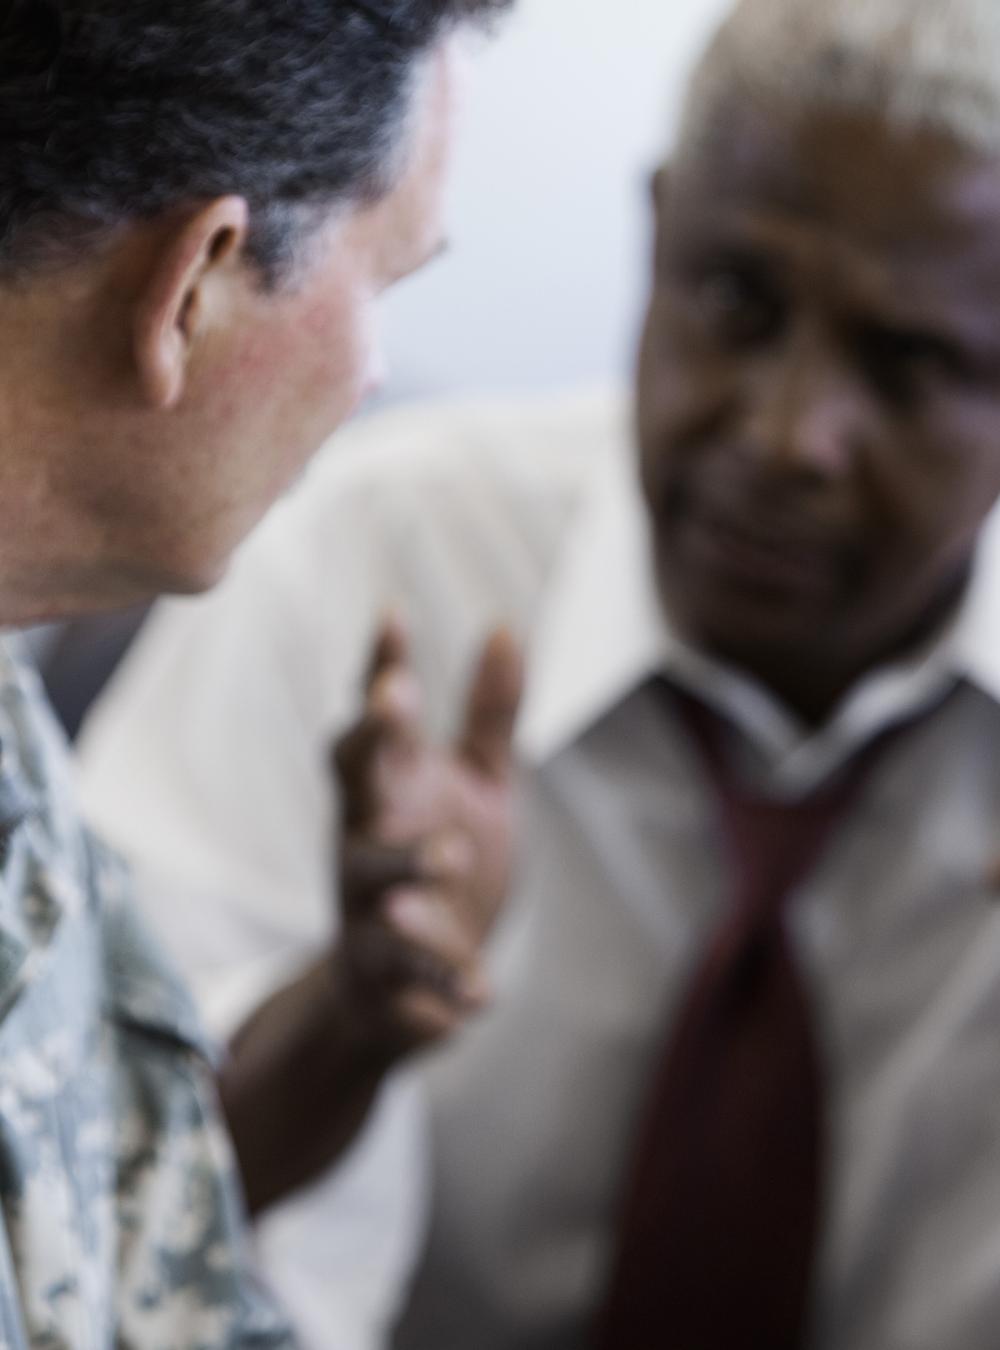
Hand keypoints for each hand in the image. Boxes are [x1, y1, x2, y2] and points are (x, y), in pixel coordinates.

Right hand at [332, 614, 522, 1057]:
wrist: (404, 991)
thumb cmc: (442, 867)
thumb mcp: (478, 785)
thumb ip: (489, 715)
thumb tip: (506, 625)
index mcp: (392, 783)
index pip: (380, 716)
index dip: (381, 665)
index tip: (393, 613)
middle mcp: (365, 833)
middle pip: (353, 776)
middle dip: (369, 736)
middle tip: (389, 695)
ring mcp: (369, 903)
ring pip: (376, 876)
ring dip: (408, 862)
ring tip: (451, 853)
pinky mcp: (387, 971)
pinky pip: (412, 973)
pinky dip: (448, 980)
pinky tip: (485, 992)